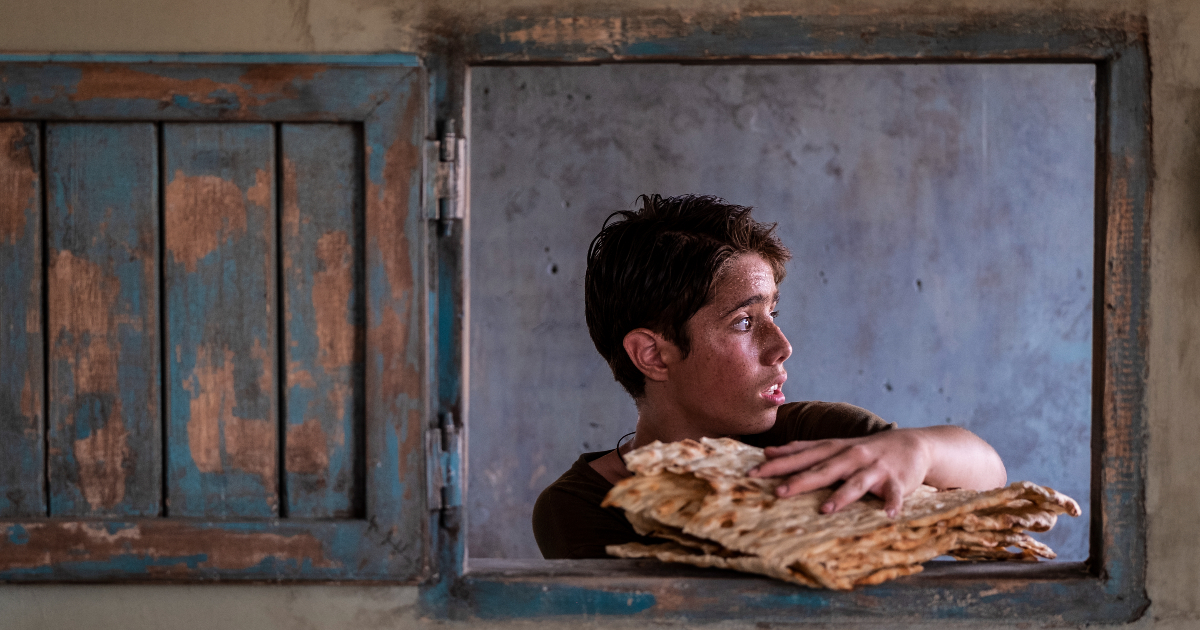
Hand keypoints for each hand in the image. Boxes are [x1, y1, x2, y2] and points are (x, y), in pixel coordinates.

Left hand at [747, 430, 931, 517]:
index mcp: (833, 449)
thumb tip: (768, 452)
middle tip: (778, 492)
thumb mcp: (833, 446)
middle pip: (822, 470)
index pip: (800, 456)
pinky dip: (892, 504)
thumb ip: (802, 450)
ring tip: (826, 509)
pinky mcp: (897, 480)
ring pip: (856, 483)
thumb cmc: (864, 450)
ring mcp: (874, 468)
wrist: (912, 444)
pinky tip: (889, 515)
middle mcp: (851, 457)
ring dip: (842, 496)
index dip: (777, 464)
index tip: (752, 473)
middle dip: (800, 480)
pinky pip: (894, 494)